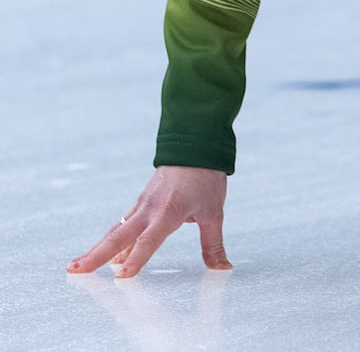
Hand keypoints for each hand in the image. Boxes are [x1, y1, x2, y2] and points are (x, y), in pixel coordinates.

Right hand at [67, 165, 230, 277]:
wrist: (196, 146)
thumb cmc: (206, 177)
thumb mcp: (214, 212)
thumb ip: (213, 244)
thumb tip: (222, 268)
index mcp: (168, 212)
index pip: (148, 241)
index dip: (135, 260)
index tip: (121, 276)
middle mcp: (150, 209)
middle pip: (118, 236)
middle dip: (96, 255)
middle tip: (75, 271)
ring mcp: (143, 204)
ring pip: (116, 230)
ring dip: (97, 248)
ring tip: (78, 265)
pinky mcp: (142, 201)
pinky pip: (123, 223)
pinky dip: (112, 238)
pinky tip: (108, 251)